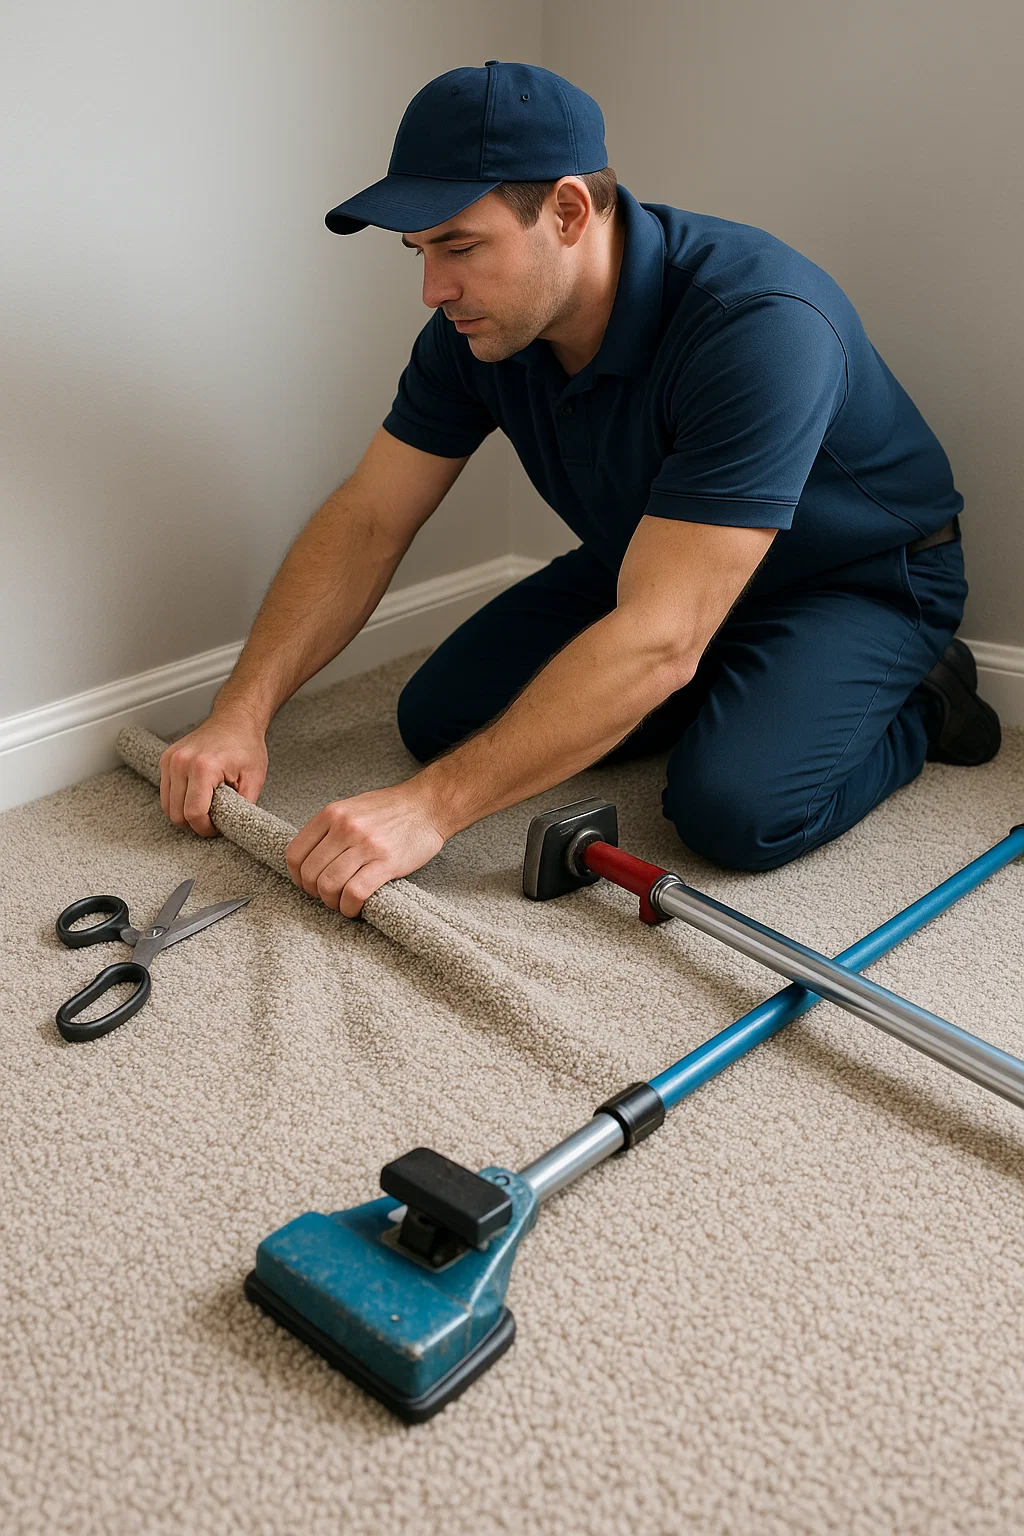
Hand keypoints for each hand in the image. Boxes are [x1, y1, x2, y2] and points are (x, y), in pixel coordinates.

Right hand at [159, 712, 268, 836]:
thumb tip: (233, 828)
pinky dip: (179, 801)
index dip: (206, 828)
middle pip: (176, 814)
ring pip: (167, 806)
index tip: (217, 828)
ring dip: (185, 813)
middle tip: (214, 820)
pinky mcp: (165, 760)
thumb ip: (243, 807)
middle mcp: (181, 762)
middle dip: (195, 824)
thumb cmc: (246, 745)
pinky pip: (166, 793)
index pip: (194, 813)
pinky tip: (197, 796)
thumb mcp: (254, 779)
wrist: (235, 720)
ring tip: (206, 807)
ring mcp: (170, 760)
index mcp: (203, 767)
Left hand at [285, 781, 446, 916]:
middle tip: (328, 895)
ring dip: (332, 902)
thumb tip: (311, 857)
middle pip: (310, 873)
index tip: (307, 884)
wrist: (429, 805)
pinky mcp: (386, 863)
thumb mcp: (352, 808)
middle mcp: (344, 828)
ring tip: (342, 903)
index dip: (297, 876)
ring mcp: (365, 845)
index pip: (295, 853)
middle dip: (315, 893)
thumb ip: (330, 828)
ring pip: (329, 885)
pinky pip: (354, 893)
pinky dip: (350, 907)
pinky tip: (355, 907)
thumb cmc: (392, 808)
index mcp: (332, 814)